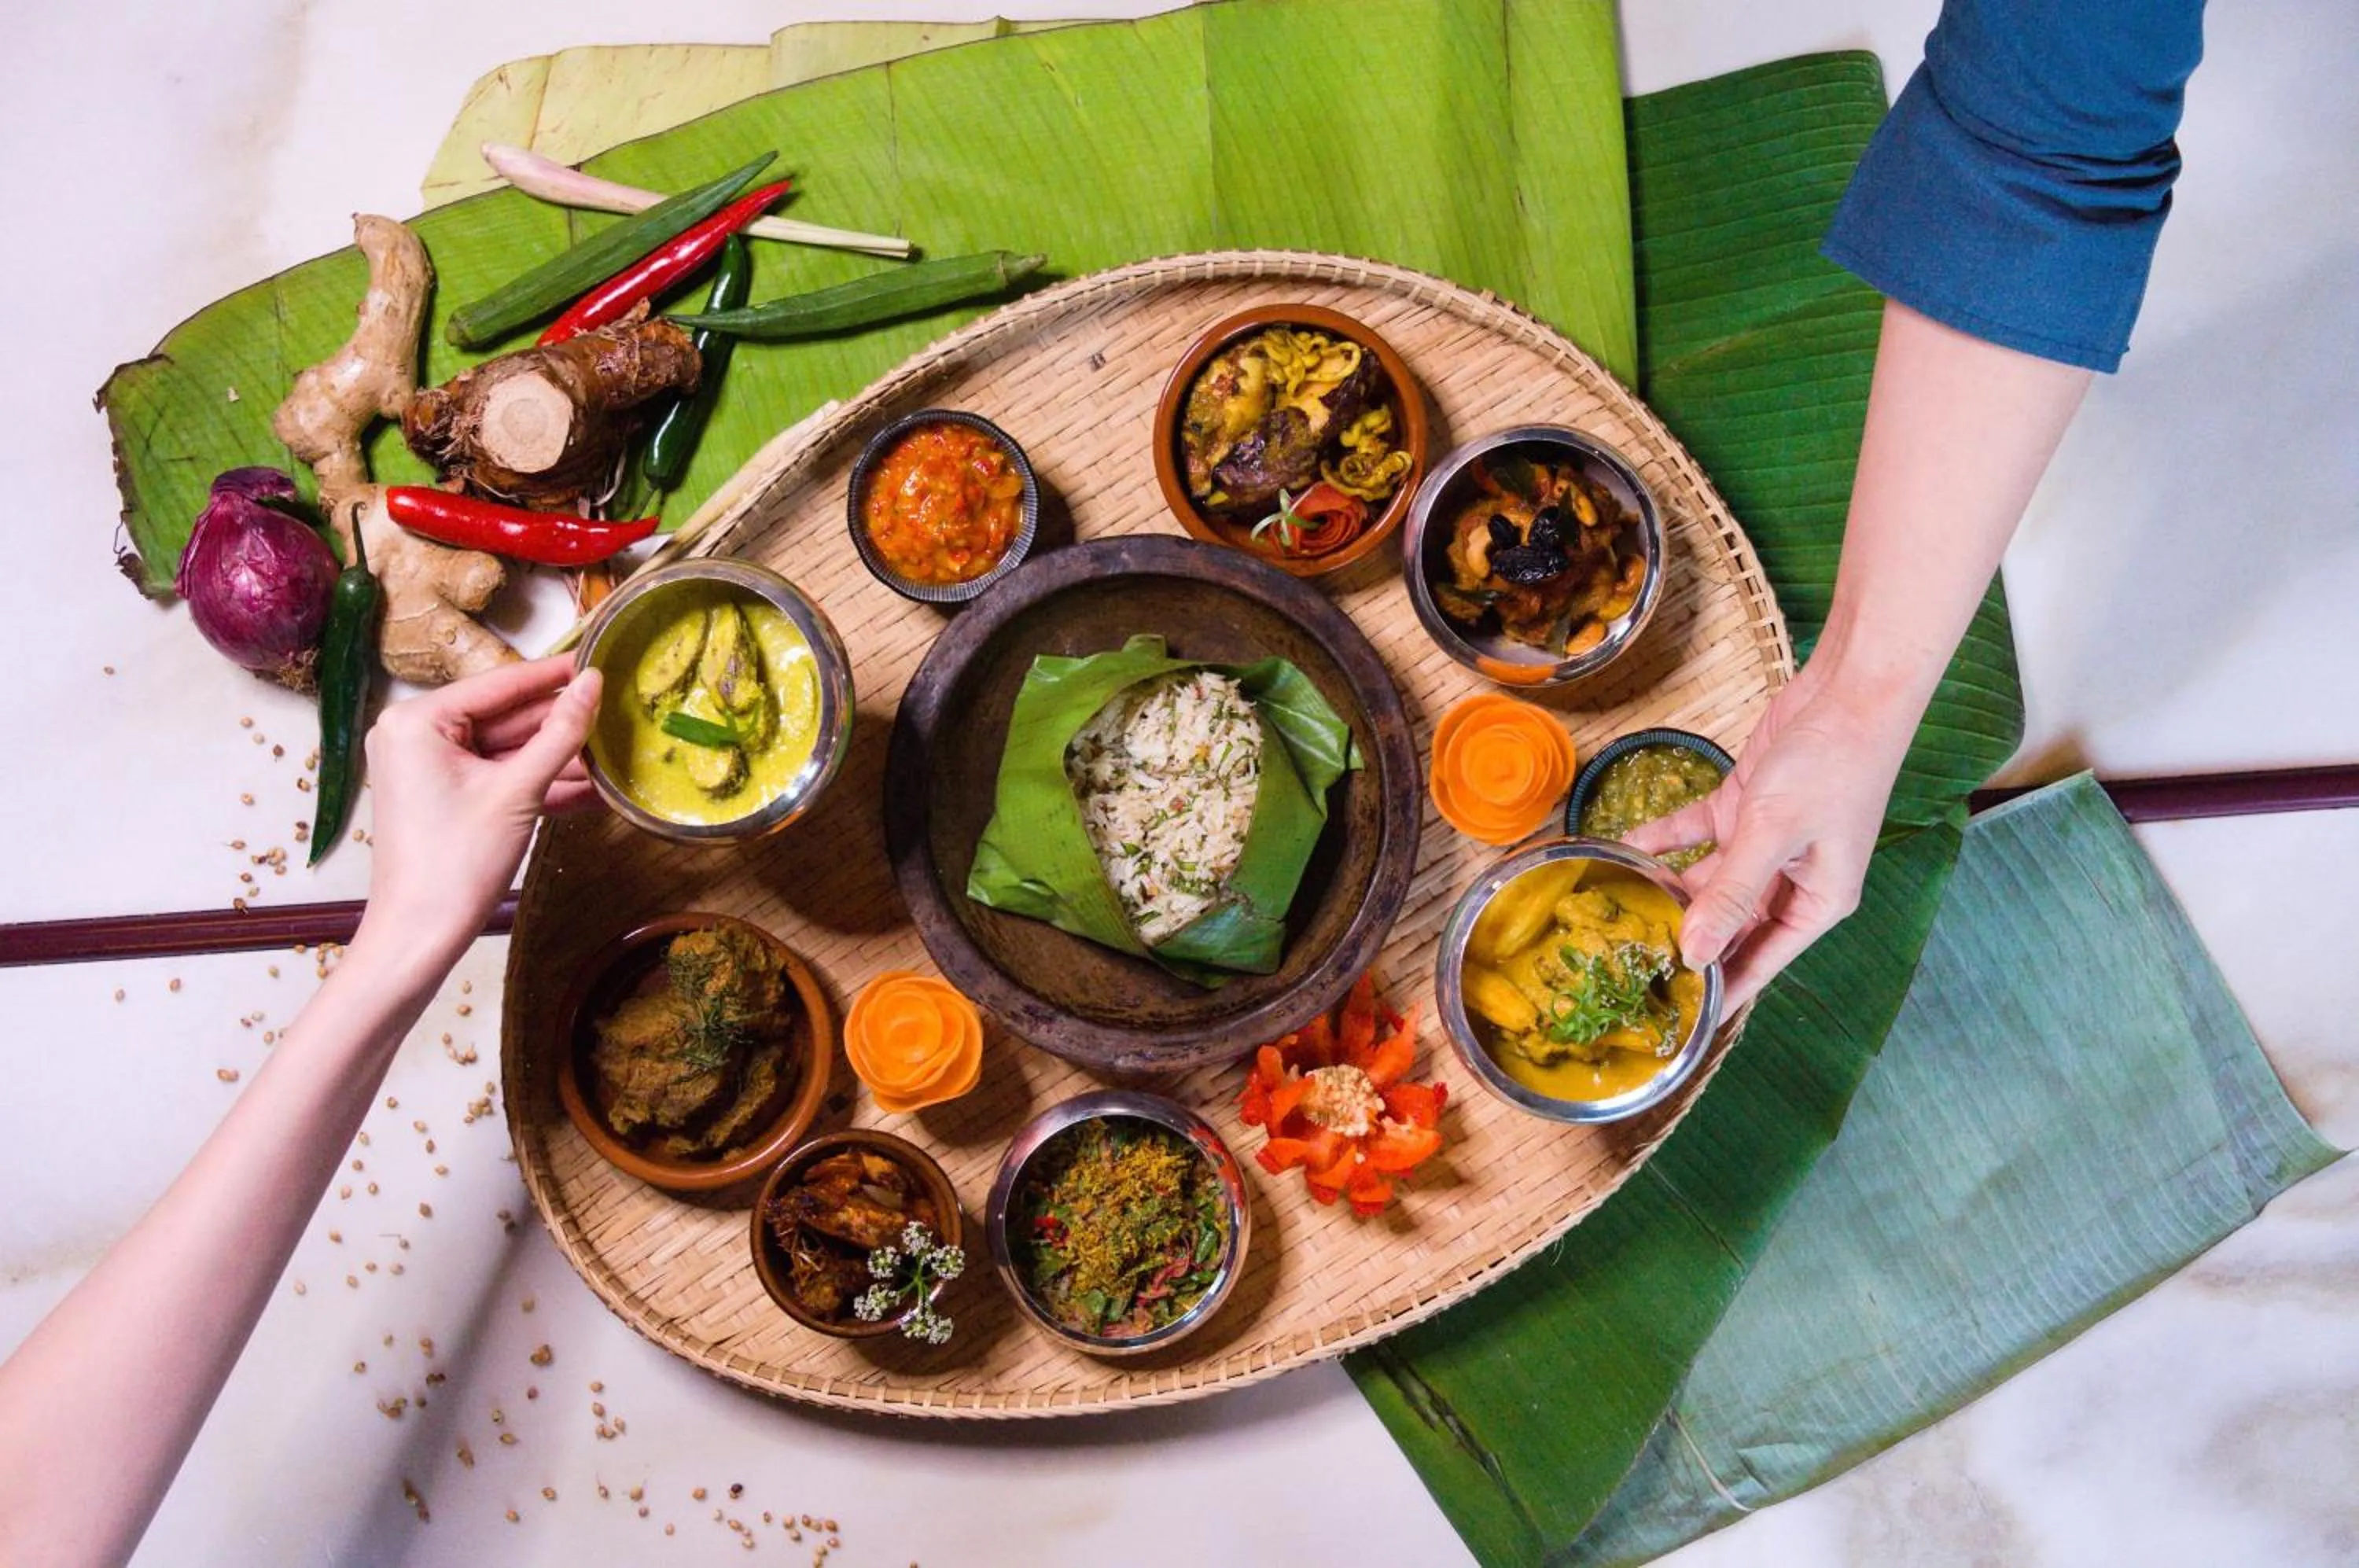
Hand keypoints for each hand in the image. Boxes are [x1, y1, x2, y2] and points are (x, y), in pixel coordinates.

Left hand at [356, 655, 603, 959]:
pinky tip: (589, 788)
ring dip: (557, 758)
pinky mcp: (442, 796)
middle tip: (616, 711)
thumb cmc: (457, 863)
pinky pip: (496, 777)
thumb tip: (594, 683)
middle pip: (504, 718)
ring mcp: (427, 767)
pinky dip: (537, 784)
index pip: (499, 685)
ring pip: (506, 751)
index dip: (554, 676)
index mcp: (417, 721)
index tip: (599, 661)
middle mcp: (413, 735)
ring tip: (614, 753)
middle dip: (560, 725)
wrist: (420, 936)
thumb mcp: (518, 792)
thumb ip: (560, 734)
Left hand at [1624, 659, 1917, 1007]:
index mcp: (1816, 903)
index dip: (1721, 990)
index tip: (1677, 1019)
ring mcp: (1765, 845)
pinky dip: (1665, 839)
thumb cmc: (1831, 766)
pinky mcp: (1744, 809)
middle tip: (1628, 964)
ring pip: (1708, 882)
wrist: (1847, 691)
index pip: (1761, 963)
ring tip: (1616, 910)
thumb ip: (1732, 895)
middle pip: (1730, 926)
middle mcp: (1791, 881)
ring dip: (1667, 890)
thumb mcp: (1773, 834)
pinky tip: (1624, 846)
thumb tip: (1696, 954)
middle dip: (1685, 941)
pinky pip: (1697, 835)